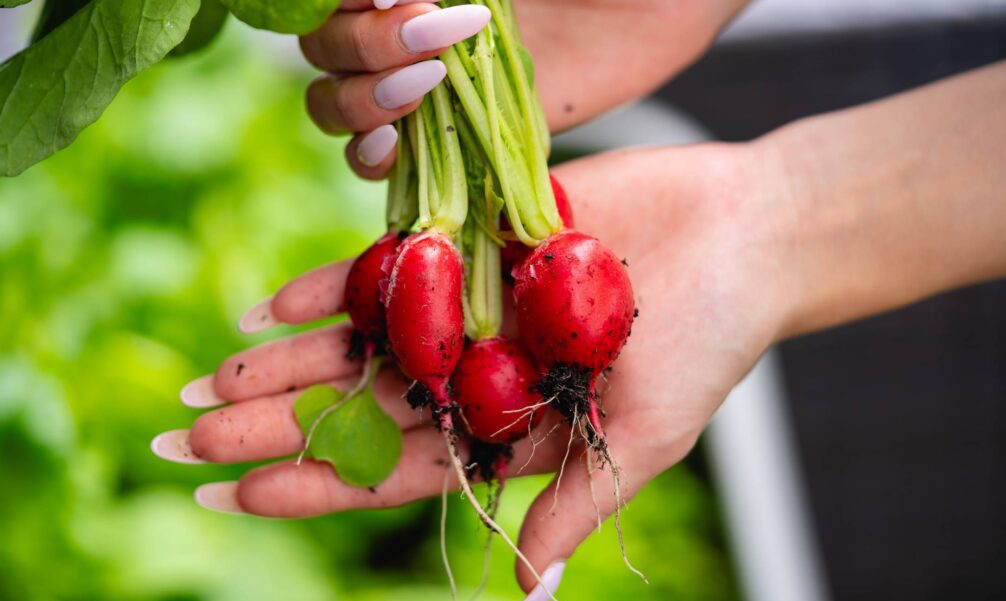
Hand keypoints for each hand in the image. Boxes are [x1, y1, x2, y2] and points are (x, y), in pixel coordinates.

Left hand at [153, 141, 791, 600]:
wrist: (744, 233)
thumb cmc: (711, 342)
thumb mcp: (646, 441)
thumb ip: (572, 508)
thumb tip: (515, 598)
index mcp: (506, 428)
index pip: (394, 469)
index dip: (314, 484)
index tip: (236, 494)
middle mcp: (475, 371)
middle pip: (358, 409)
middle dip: (272, 428)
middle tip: (181, 440)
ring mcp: (468, 309)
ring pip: (358, 344)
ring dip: (283, 364)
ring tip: (204, 382)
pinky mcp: (473, 243)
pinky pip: (387, 268)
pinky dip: (330, 287)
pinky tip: (267, 309)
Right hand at [299, 0, 746, 177]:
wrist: (662, 2)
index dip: (344, 1)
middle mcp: (401, 23)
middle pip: (324, 47)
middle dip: (365, 42)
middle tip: (434, 33)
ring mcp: (422, 81)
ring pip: (335, 101)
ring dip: (361, 99)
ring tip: (426, 86)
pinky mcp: (453, 136)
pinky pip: (379, 160)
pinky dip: (372, 157)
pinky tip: (396, 147)